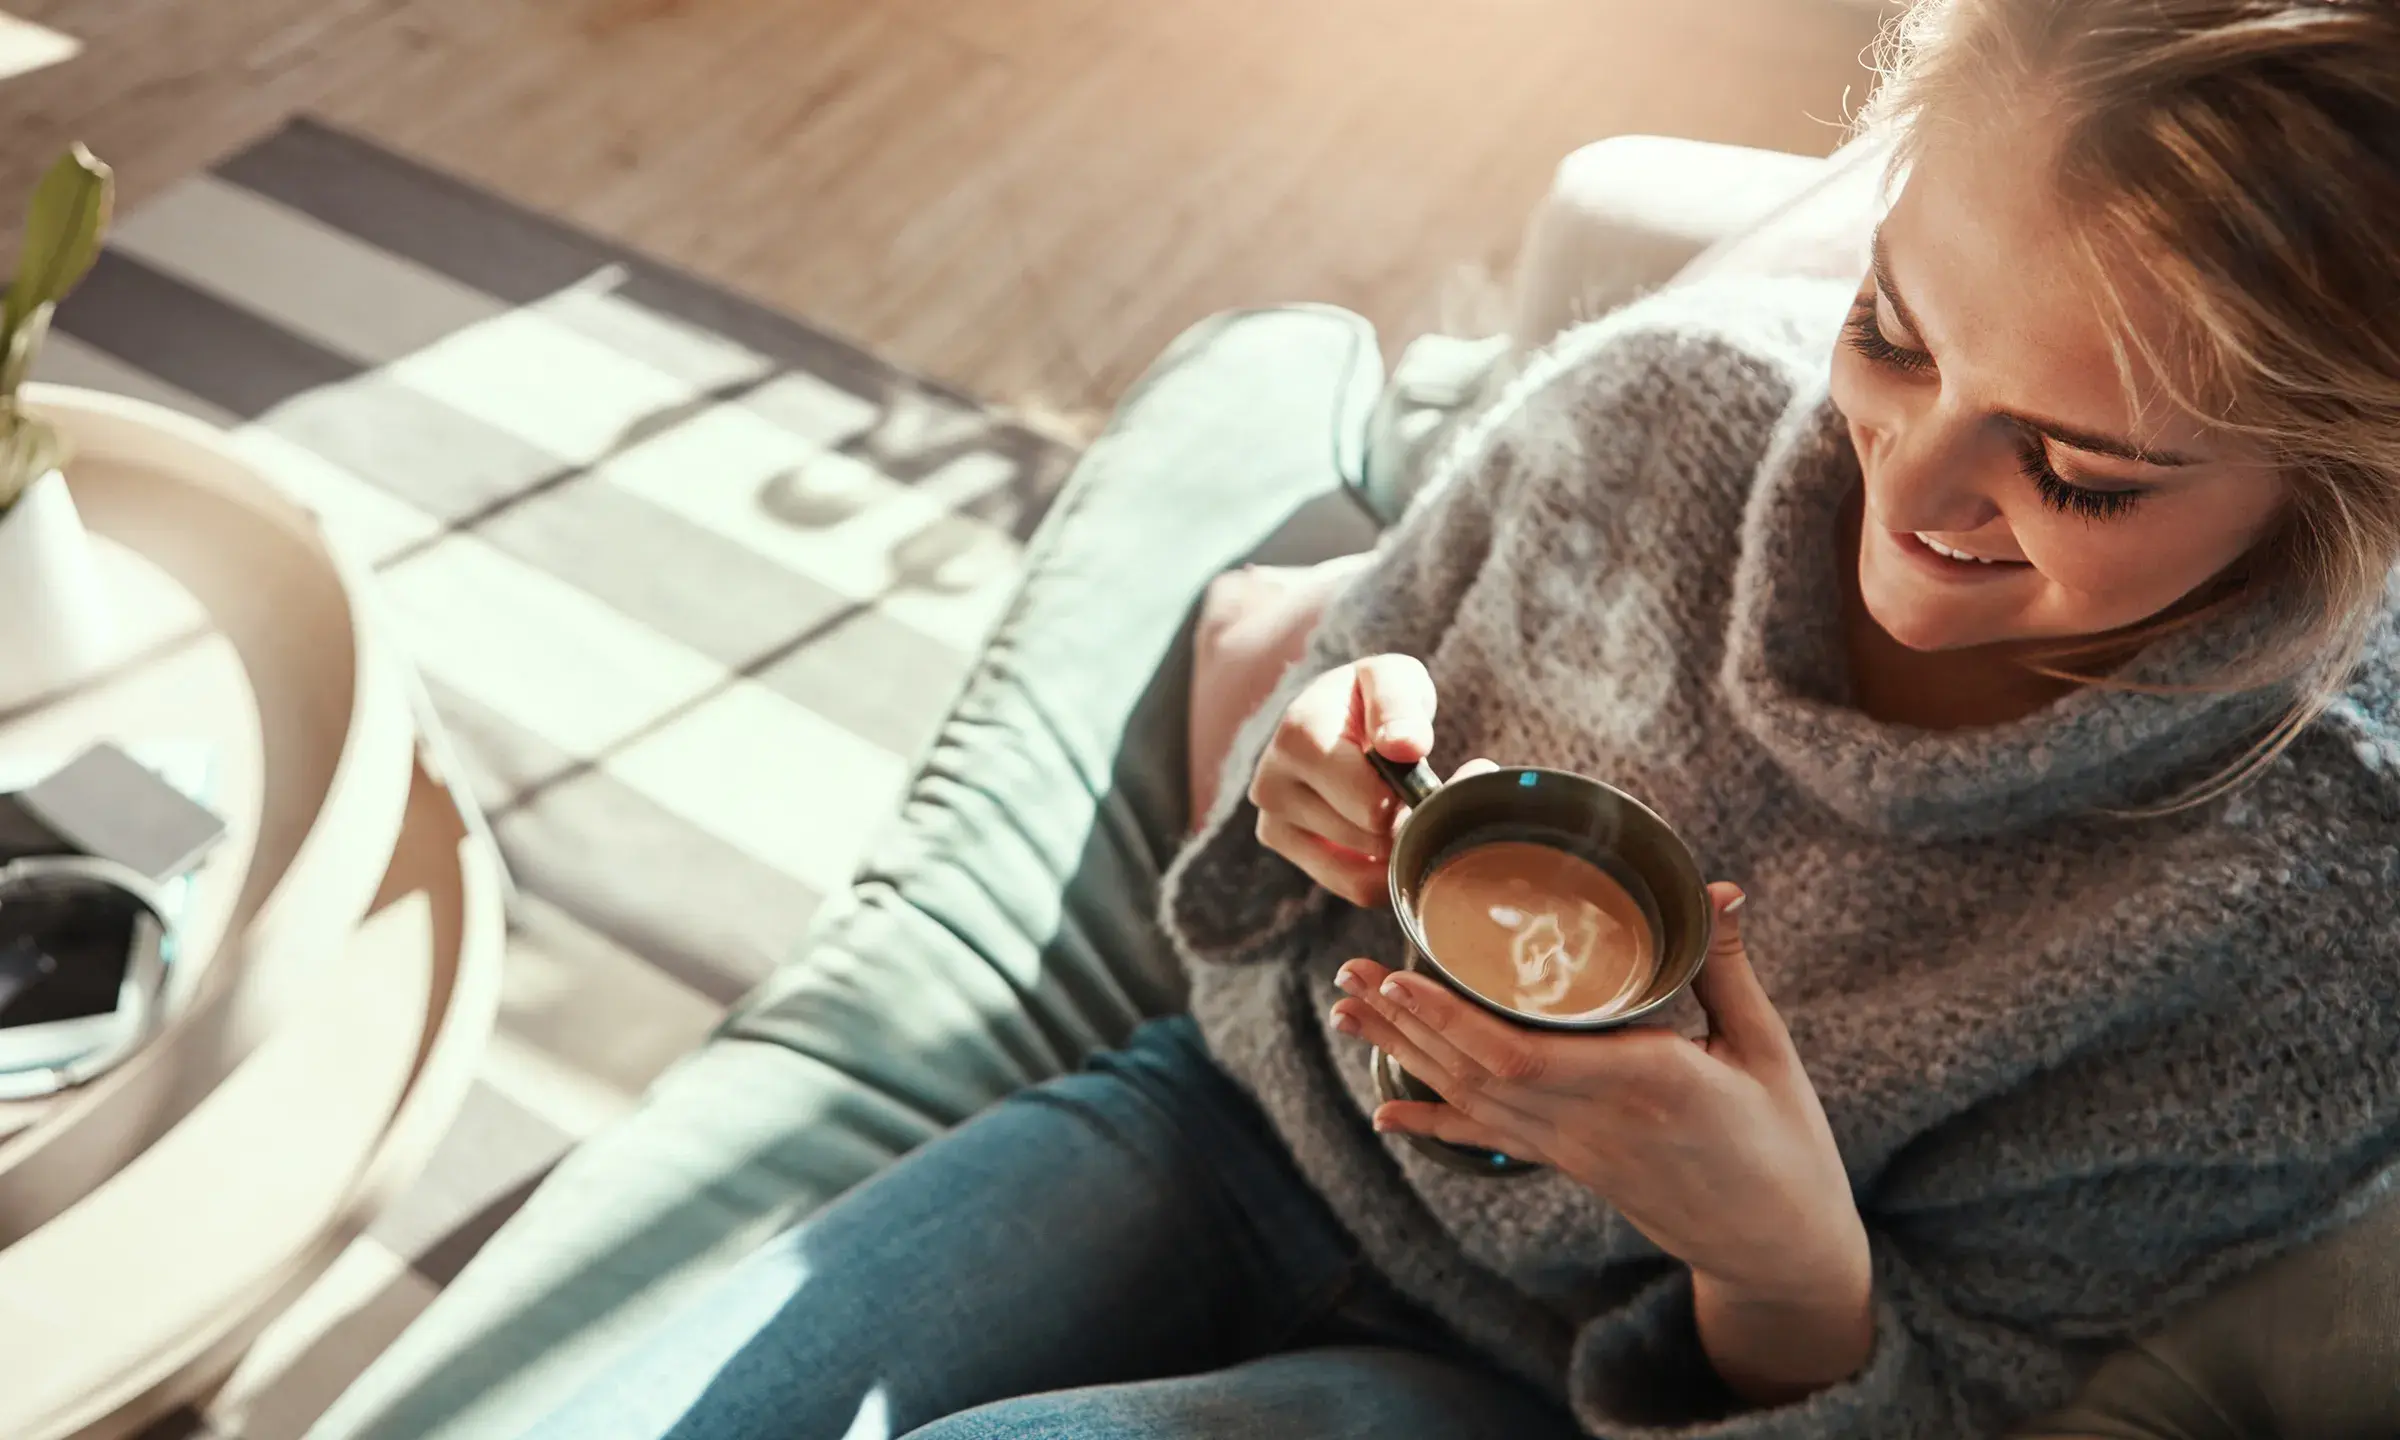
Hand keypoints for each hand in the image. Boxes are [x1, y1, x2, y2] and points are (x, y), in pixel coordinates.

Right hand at [1249, 654, 1486, 905]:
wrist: (1335, 712)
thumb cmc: (1371, 697)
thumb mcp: (1395, 680)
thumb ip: (1401, 706)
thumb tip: (1404, 746)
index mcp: (1298, 736)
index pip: (1370, 804)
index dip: (1411, 798)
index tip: (1424, 776)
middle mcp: (1271, 782)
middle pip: (1368, 837)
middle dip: (1404, 819)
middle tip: (1414, 791)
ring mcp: (1271, 819)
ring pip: (1359, 872)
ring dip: (1395, 847)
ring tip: (1397, 807)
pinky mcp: (1280, 843)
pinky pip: (1349, 887)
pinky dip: (1382, 873)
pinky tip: (1388, 839)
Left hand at [1328, 885, 1875, 1401]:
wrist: (1778, 1248)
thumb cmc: (1784, 1144)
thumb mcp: (1766, 1049)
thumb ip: (1726, 969)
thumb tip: (1717, 887)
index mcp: (1644, 1083)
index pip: (1523, 1056)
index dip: (1452, 1019)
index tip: (1401, 975)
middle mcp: (1592, 1123)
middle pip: (1474, 1071)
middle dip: (1404, 1021)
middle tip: (1348, 972)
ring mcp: (1575, 1151)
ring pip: (1469, 1101)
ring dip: (1404, 1054)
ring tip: (1347, 1011)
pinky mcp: (1571, 1166)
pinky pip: (1489, 1139)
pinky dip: (1433, 1121)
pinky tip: (1385, 1110)